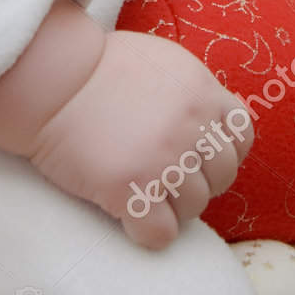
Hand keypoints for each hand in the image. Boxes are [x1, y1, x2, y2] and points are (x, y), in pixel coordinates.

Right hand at [26, 30, 253, 249]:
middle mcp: (192, 126)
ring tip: (141, 191)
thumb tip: (217, 115)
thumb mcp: (163, 60)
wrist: (53, 80)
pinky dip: (147, 232)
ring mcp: (165, 160)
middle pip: (221, 177)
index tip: (197, 155)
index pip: (241, 137)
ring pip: (194, 208)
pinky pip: (161, 234)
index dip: (221, 150)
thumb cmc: (98, 67)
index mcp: (202, 92)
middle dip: (197, 181)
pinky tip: (128, 215)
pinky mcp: (132, 189)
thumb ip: (193, 89)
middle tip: (163, 176)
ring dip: (170, 206)